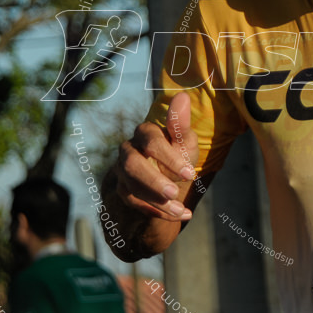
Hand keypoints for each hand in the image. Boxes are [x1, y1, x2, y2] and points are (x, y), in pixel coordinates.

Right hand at [113, 92, 198, 221]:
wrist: (170, 177)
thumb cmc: (179, 154)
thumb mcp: (186, 142)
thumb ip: (181, 124)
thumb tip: (183, 96)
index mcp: (145, 133)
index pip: (151, 142)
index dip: (169, 158)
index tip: (190, 173)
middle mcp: (128, 150)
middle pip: (132, 165)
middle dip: (153, 181)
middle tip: (174, 193)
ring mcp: (122, 170)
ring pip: (130, 186)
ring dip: (156, 201)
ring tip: (180, 210)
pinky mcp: (122, 188)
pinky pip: (132, 202)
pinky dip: (155, 211)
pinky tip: (177, 215)